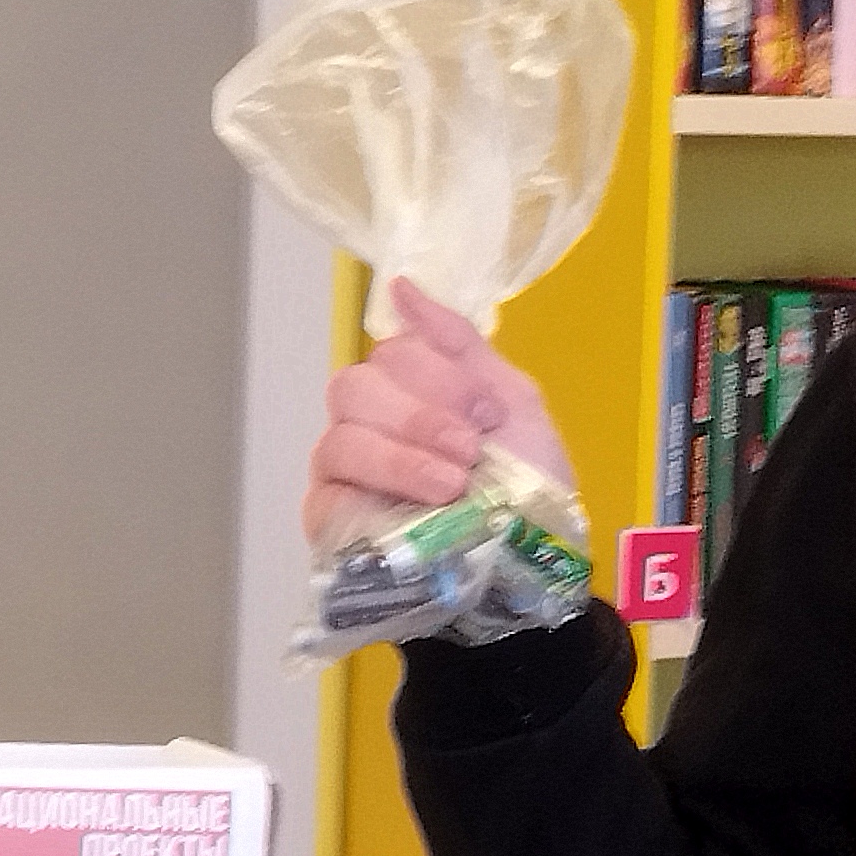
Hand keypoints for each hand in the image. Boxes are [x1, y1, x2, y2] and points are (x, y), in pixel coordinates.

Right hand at [305, 277, 574, 548]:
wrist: (526, 569)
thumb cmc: (524, 490)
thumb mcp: (512, 405)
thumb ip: (460, 343)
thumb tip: (402, 286)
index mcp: (414, 391)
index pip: (395, 350)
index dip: (439, 371)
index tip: (486, 412)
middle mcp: (372, 421)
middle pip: (360, 380)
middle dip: (422, 409)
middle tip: (470, 448)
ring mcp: (345, 466)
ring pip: (345, 423)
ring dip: (406, 447)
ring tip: (454, 483)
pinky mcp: (329, 511)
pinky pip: (333, 471)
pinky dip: (385, 475)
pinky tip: (425, 498)